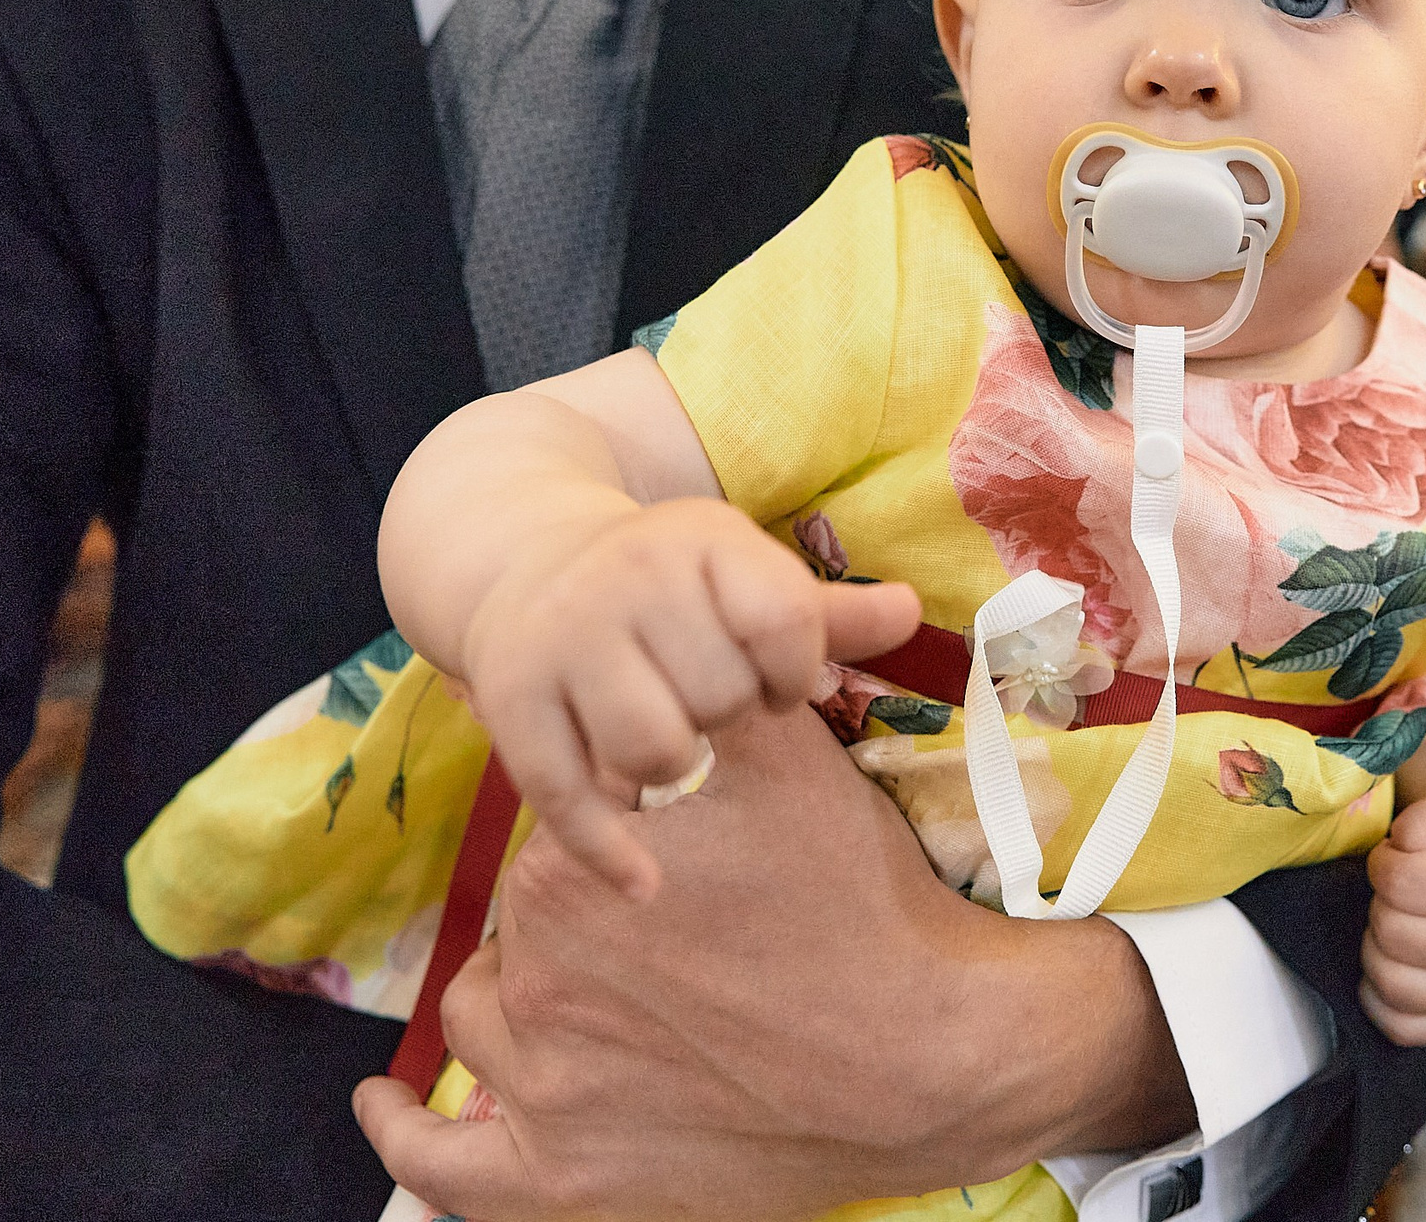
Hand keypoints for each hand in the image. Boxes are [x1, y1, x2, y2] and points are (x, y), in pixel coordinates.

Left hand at [354, 705, 1191, 1220]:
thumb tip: (686, 642)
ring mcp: (544, 1089)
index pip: (560, 835)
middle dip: (583, 919)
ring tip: (600, 995)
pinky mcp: (566, 1181)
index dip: (621, 836)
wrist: (938, 1053)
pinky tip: (382, 1106)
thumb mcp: (791, 762)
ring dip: (521, 1003)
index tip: (678, 856)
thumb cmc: (866, 904)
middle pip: (522, 930)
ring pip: (487, 1025)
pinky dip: (405, 1138)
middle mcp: (534, 978)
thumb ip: (715, 699)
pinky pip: (446, 1170)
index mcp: (568, 869)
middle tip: (679, 928)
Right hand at [460, 498, 918, 896]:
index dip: (794, 670)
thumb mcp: (745, 576)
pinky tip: (644, 884)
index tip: (773, 678)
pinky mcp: (510, 702)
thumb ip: (830, 612)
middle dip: (726, 715)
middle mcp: (628, 579)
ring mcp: (563, 640)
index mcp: (701, 541)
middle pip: (721, 696)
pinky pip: (567, 799)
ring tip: (665, 739)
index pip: (785, 622)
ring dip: (673, 769)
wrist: (528, 562)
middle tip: (701, 699)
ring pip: (653, 751)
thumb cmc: (669, 586)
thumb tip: (915, 612)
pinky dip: (609, 854)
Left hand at [1360, 786, 1425, 1046]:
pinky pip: (1397, 1026)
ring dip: (1378, 946)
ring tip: (1404, 923)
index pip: (1398, 881)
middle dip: (1384, 903)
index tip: (1401, 857)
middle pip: (1389, 930)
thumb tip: (1398, 849)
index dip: (1385, 861)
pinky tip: (1399, 963)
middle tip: (1406, 893)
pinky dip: (1381, 997)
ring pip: (1387, 979)